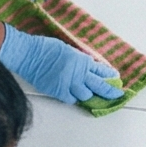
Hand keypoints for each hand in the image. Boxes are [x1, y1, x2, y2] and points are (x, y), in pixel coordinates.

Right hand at [0, 26, 122, 105]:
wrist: (29, 54)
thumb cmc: (44, 47)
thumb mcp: (68, 49)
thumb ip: (78, 59)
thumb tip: (86, 66)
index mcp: (82, 60)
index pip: (101, 70)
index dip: (109, 75)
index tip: (115, 78)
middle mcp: (78, 73)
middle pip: (100, 85)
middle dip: (110, 91)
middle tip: (116, 94)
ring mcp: (69, 83)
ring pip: (86, 95)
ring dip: (87, 94)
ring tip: (87, 93)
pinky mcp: (58, 91)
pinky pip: (71, 99)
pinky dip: (72, 98)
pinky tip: (71, 94)